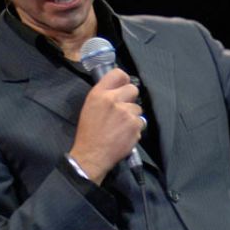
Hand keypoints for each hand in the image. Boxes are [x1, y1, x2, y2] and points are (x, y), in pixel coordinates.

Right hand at [69, 68, 142, 183]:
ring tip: (121, 126)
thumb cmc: (88, 133)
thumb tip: (117, 89)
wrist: (91, 155)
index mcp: (99, 94)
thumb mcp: (90, 107)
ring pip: (138, 108)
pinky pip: (141, 122)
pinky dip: (135, 128)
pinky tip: (124, 134)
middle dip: (130, 99)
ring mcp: (126, 113)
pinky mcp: (135, 125)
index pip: (118, 74)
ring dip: (132, 116)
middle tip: (123, 109)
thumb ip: (103, 95)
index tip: (124, 85)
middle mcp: (113, 100)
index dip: (123, 79)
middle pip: (133, 89)